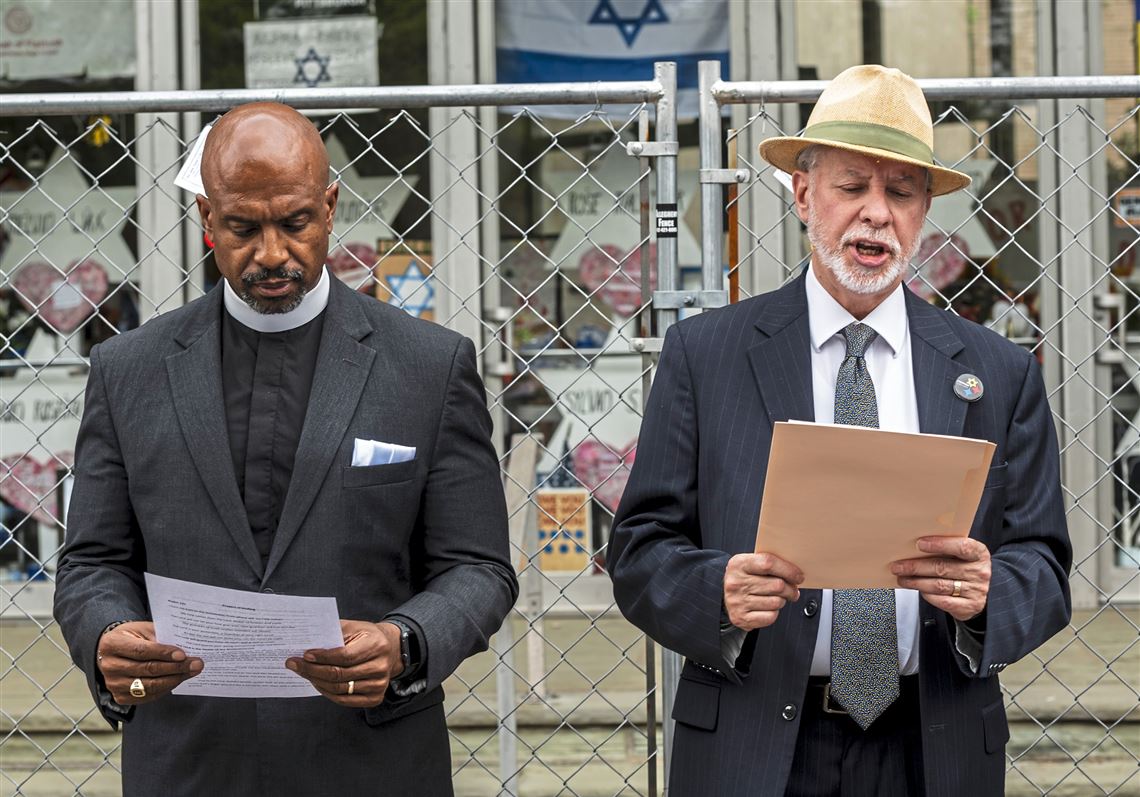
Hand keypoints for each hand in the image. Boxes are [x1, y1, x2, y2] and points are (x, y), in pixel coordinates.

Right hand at [96, 621, 202, 704]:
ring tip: (191, 672)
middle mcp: (109, 666)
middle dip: (175, 668)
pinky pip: (147, 696)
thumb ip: (160, 637)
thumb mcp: (143, 629)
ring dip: (174, 679)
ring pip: (149, 685)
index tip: (183, 655)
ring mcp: (113, 684)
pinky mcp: (120, 697)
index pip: (141, 651)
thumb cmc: (132, 637)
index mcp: (112, 644)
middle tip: (196, 664)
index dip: (163, 653)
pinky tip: (178, 679)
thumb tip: (184, 648)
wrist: (114, 651)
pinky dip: (165, 688)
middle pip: (147, 669)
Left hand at [286, 620, 403, 707]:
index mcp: (376, 645)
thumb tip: (308, 643)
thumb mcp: (354, 627)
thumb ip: (333, 633)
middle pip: (340, 675)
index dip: (323, 657)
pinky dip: (327, 693)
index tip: (305, 655)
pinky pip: (345, 700)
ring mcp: (379, 685)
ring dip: (317, 681)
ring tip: (303, 673)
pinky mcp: (375, 698)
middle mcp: (380, 667)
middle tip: (294, 665)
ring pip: (340, 689)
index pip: (345, 656)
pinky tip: (317, 683)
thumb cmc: (367, 636)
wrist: (390, 649)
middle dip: (312, 670)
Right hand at [723, 553, 803, 630]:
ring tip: (777, 597)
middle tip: (793, 590)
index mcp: (738, 564)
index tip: (798, 576)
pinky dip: (774, 613)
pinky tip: (768, 607)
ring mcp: (737, 601)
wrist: (721, 595)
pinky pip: (770, 616)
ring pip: (776, 602)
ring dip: (782, 600)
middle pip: (777, 585)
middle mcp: (736, 583)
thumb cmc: (744, 578)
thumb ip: (769, 563)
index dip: (788, 570)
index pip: (768, 563)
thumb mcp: (750, 563)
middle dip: (791, 589)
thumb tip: (795, 573)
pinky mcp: (741, 618)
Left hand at [891, 536, 990, 621]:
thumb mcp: (961, 555)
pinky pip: (942, 600)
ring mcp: (976, 591)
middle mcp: (980, 572)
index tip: (919, 543)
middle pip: (942, 567)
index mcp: (979, 554)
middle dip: (916, 566)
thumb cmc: (963, 568)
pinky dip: (926, 594)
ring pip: (939, 585)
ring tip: (902, 578)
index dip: (940, 544)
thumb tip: (915, 546)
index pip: (962, 547)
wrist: (978, 593)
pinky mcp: (969, 607)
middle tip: (898, 566)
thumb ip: (946, 549)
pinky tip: (917, 589)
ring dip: (916, 581)